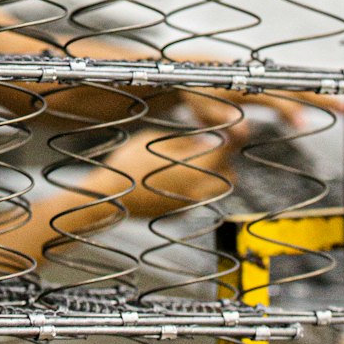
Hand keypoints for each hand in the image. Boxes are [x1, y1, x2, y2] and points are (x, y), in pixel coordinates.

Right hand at [96, 125, 247, 217]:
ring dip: (214, 175)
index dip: (231, 139)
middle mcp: (196, 188)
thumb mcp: (154, 142)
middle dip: (223, 159)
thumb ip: (183, 143)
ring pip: (217, 190)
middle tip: (210, 146)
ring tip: (197, 162)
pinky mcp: (181, 212)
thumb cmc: (129, 164)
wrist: (111, 196)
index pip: (224, 152)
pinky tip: (180, 177)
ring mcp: (189, 203)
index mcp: (193, 168)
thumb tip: (203, 140)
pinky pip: (200, 198)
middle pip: (228, 174)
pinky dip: (199, 187)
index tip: (232, 131)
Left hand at [175, 78, 343, 133]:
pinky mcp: (257, 82)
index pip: (273, 96)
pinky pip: (283, 89)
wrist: (183, 64)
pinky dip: (299, 97)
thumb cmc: (188, 85)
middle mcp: (254, 77)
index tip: (304, 124)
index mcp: (241, 82)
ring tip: (340, 105)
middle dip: (319, 94)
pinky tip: (308, 112)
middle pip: (292, 86)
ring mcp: (258, 78)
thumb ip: (217, 115)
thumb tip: (244, 131)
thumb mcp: (196, 101)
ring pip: (292, 86)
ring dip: (315, 94)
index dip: (289, 110)